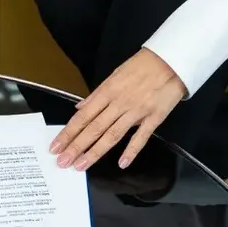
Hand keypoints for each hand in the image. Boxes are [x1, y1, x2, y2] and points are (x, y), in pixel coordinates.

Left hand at [50, 48, 185, 171]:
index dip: (68, 132)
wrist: (171, 60)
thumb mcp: (115, 74)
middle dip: (76, 146)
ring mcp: (136, 112)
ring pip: (112, 135)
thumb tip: (80, 107)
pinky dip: (131, 151)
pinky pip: (141, 137)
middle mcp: (119, 103)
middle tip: (63, 161)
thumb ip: (96, 94)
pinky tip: (122, 163)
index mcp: (107, 92)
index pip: (83, 116)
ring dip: (95, 152)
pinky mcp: (154, 118)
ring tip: (81, 165)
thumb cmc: (142, 66)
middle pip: (94, 128)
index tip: (56, 145)